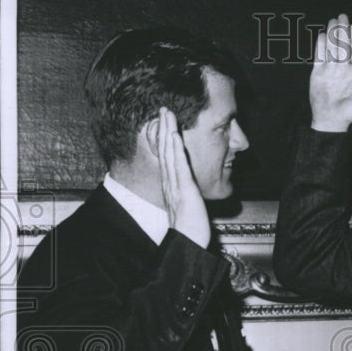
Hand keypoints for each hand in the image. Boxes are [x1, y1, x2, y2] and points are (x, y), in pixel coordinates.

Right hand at [157, 107, 210, 247]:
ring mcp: (175, 183)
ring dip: (167, 131)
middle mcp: (169, 182)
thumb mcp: (185, 206)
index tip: (164, 124)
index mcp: (170, 185)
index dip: (164, 140)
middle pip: (165, 150)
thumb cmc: (188, 228)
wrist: (187, 240)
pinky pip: (178, 164)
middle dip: (163, 129)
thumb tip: (184, 191)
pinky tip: (173, 134)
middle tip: (162, 110)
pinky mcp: (183, 187)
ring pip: (169, 152)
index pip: (166, 157)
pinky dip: (174, 148)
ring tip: (166, 114)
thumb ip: (183, 195)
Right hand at [309, 14, 351, 132]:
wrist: (330, 120)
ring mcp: (330, 70)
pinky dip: (320, 45)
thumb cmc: (350, 113)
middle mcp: (343, 69)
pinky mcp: (317, 72)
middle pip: (343, 45)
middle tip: (343, 16)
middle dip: (343, 30)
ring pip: (331, 47)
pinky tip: (322, 35)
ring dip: (332, 34)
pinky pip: (319, 56)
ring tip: (333, 21)